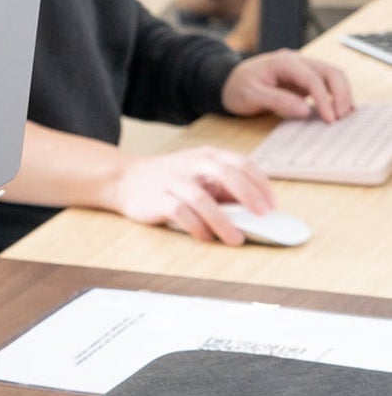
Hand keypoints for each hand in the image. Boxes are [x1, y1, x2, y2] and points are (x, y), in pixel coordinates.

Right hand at [110, 147, 277, 243]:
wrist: (124, 178)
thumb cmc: (169, 179)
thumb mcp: (199, 175)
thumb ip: (224, 188)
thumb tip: (255, 209)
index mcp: (206, 156)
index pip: (241, 163)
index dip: (260, 184)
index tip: (272, 205)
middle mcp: (190, 164)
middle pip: (226, 174)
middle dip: (249, 196)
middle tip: (264, 216)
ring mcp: (172, 180)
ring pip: (202, 198)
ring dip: (223, 221)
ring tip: (236, 239)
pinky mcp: (156, 199)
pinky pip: (180, 212)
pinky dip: (197, 227)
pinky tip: (206, 238)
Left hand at [223, 50, 353, 122]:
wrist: (227, 83)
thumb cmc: (237, 88)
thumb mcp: (251, 96)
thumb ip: (277, 101)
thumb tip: (305, 110)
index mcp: (283, 62)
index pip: (312, 78)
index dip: (324, 99)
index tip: (329, 118)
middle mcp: (297, 61)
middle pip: (330, 72)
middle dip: (341, 94)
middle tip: (342, 117)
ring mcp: (302, 69)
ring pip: (332, 76)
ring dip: (342, 94)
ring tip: (343, 116)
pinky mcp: (304, 79)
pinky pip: (326, 84)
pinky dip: (335, 95)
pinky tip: (338, 110)